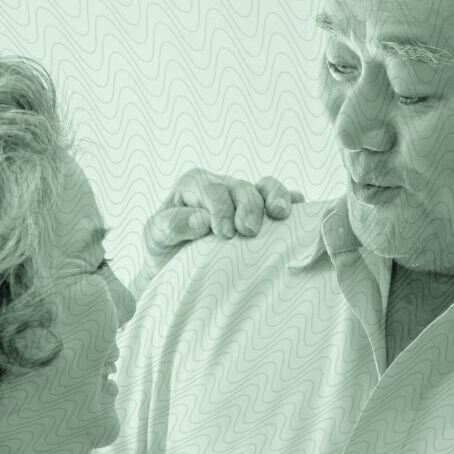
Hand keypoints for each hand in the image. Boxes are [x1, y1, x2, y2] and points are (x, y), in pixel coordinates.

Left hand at [143, 169, 303, 265]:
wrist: (177, 267)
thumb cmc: (164, 248)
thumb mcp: (156, 237)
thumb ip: (172, 225)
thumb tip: (203, 220)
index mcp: (194, 185)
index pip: (211, 190)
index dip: (220, 209)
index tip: (223, 234)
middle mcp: (222, 185)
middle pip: (241, 187)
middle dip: (248, 207)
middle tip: (248, 231)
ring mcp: (244, 197)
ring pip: (265, 186)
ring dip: (275, 197)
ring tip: (280, 214)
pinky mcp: (264, 211)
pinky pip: (283, 199)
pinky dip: (292, 202)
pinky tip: (298, 212)